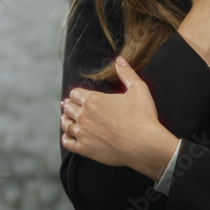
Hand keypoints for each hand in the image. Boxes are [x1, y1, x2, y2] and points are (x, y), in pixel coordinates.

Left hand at [61, 57, 177, 180]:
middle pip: (68, 107)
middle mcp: (84, 115)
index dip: (77, 94)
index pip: (76, 93)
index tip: (78, 96)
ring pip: (65, 124)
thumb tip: (120, 60)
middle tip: (69, 106)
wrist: (144, 144)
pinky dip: (66, 138)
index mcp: (94, 100)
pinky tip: (68, 136)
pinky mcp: (85, 149)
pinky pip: (67, 142)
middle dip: (69, 105)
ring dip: (65, 120)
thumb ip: (127, 73)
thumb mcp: (138, 89)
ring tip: (66, 119)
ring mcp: (83, 133)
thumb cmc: (143, 117)